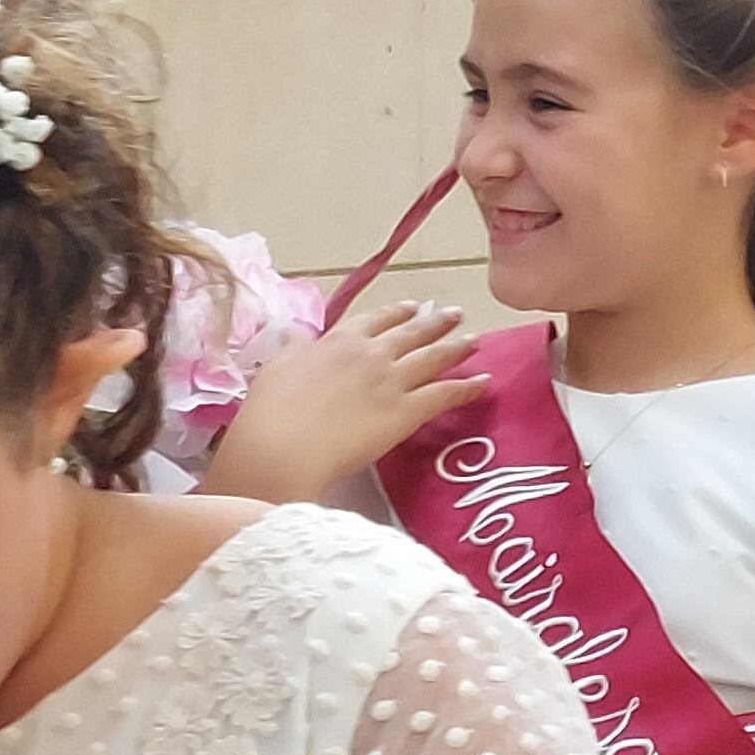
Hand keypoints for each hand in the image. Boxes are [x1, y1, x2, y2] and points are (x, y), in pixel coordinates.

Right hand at [203, 295, 485, 501]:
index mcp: (337, 340)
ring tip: (476, 340)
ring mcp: (392, 380)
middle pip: (411, 332)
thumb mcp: (276, 368)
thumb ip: (293, 349)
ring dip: (457, 347)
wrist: (282, 447)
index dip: (395, 313)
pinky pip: (446, 394)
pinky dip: (468, 387)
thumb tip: (296, 333)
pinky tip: (485, 382)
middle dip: (435, 322)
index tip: (411, 307)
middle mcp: (370, 353)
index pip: (374, 319)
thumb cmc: (269, 412)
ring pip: (433, 357)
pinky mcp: (408, 410)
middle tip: (455, 314)